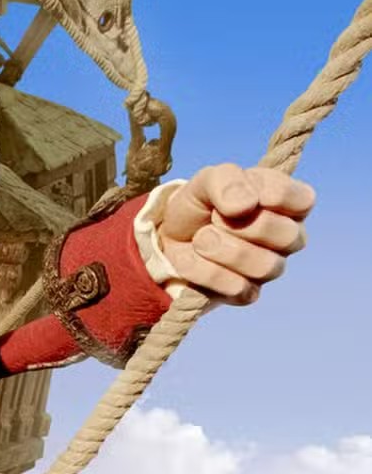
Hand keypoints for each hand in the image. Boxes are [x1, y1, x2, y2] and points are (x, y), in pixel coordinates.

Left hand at [159, 164, 314, 305]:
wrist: (169, 236)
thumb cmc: (201, 204)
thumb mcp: (208, 179)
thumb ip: (228, 180)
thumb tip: (245, 205)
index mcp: (288, 203)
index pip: (304, 201)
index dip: (270, 196)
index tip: (240, 197)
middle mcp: (288, 237)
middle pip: (286, 236)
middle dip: (239, 225)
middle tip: (213, 218)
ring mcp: (270, 267)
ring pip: (264, 266)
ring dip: (220, 248)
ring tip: (200, 238)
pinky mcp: (247, 293)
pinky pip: (238, 288)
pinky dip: (205, 271)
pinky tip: (193, 258)